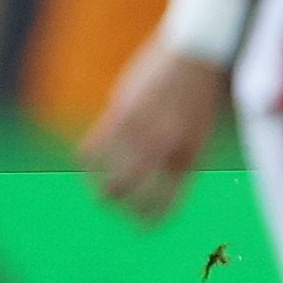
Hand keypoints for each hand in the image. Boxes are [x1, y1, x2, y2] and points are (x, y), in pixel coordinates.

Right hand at [80, 43, 229, 222]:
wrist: (196, 54)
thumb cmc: (198, 95)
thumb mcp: (198, 131)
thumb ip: (179, 157)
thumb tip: (164, 179)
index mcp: (188, 155)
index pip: (167, 200)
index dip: (153, 219)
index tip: (143, 228)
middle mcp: (165, 148)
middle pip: (133, 192)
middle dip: (121, 206)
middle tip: (113, 206)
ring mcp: (142, 131)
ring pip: (111, 173)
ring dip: (99, 186)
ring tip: (96, 191)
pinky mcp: (122, 111)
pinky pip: (97, 144)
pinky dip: (88, 156)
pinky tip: (84, 159)